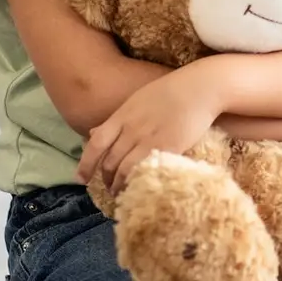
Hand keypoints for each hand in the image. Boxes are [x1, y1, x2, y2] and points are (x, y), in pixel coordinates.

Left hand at [77, 64, 222, 197]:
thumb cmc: (172, 90)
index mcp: (122, 116)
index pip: (96, 143)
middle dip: (106, 178)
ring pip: (124, 169)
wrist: (200, 87)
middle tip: (109, 189)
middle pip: (110, 160)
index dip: (86, 164)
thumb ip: (118, 118)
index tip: (81, 178)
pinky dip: (137, 181)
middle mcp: (131, 129)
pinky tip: (139, 187)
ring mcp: (148, 138)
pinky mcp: (168, 147)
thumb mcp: (138, 99)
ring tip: (121, 193)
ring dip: (119, 184)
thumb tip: (94, 132)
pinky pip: (145, 169)